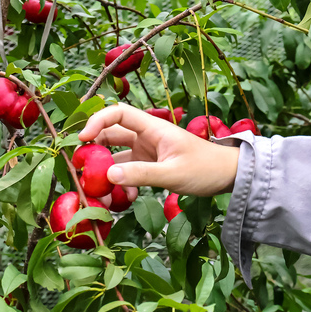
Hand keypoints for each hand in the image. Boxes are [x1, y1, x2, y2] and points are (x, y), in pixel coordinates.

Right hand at [78, 104, 240, 195]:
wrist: (228, 176)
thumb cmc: (206, 168)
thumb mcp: (173, 173)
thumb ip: (142, 174)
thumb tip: (108, 176)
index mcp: (153, 127)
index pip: (118, 113)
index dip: (96, 121)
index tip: (82, 139)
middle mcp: (147, 136)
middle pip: (111, 136)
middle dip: (95, 152)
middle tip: (83, 171)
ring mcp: (147, 151)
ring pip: (117, 158)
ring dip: (108, 174)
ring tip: (103, 194)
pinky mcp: (150, 166)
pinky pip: (128, 172)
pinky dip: (123, 184)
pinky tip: (127, 198)